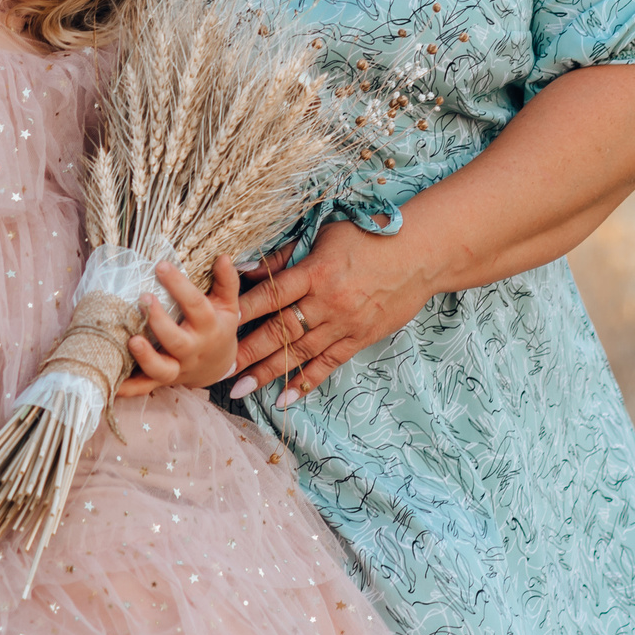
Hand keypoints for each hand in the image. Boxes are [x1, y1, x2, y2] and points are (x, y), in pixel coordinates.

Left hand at [114, 258, 241, 397]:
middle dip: (160, 322)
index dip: (179, 286)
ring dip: (146, 358)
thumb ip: (226, 282)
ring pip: (162, 369)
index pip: (195, 305)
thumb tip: (223, 257)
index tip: (161, 266)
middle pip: (177, 341)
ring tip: (131, 340)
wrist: (218, 366)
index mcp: (209, 327)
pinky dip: (128, 388)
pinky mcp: (162, 380)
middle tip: (143, 298)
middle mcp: (193, 350)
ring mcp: (177, 368)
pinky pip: (144, 387)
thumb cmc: (218, 327)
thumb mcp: (228, 304)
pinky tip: (112, 384)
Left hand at [228, 224, 433, 409]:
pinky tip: (284, 398)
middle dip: (248, 351)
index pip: (272, 294)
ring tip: (240, 388)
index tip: (217, 322)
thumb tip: (246, 267)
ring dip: (268, 372)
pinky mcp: (360, 338)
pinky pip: (328, 365)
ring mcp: (345, 324)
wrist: (418, 254)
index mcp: (317, 272)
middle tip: (219, 368)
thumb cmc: (368, 237)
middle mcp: (328, 302)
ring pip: (300, 353)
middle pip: (281, 330)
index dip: (243, 309)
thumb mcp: (325, 235)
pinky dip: (306, 382)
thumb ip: (287, 254)